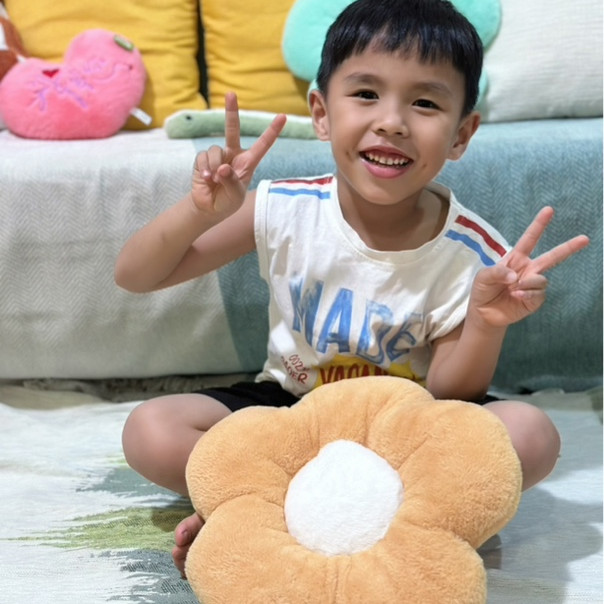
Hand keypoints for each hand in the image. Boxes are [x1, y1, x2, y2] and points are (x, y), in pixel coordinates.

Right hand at [190, 92, 285, 216]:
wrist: (210, 208)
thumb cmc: (228, 201)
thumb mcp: (235, 194)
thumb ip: (231, 180)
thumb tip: (222, 167)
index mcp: (248, 162)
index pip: (262, 144)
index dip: (272, 131)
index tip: (283, 116)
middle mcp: (233, 154)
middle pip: (233, 129)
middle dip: (231, 111)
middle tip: (231, 94)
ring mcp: (218, 155)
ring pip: (216, 150)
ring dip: (214, 167)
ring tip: (214, 180)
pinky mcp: (203, 159)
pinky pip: (203, 157)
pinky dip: (205, 168)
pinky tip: (206, 179)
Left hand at [468, 207, 589, 328]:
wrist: (484, 313)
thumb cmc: (483, 290)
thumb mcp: (483, 277)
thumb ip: (497, 272)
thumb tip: (516, 277)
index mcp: (516, 258)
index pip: (530, 239)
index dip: (539, 225)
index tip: (549, 210)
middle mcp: (528, 269)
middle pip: (552, 256)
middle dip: (569, 247)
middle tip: (585, 239)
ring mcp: (533, 284)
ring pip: (541, 278)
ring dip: (528, 282)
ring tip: (512, 288)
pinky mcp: (535, 299)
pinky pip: (538, 293)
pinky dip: (527, 293)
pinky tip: (516, 295)